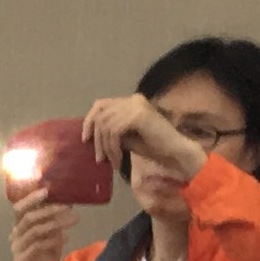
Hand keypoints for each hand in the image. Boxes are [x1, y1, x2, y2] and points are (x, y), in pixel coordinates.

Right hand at [8, 188, 72, 260]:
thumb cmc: (48, 252)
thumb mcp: (52, 232)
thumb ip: (53, 218)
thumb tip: (67, 198)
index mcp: (19, 227)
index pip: (19, 209)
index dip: (31, 199)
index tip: (47, 190)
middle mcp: (14, 236)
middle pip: (28, 218)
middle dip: (49, 210)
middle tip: (67, 206)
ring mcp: (16, 249)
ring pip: (35, 231)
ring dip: (56, 223)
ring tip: (74, 220)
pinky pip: (38, 246)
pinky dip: (54, 240)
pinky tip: (66, 237)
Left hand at [83, 93, 209, 186]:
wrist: (174, 151)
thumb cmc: (152, 146)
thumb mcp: (125, 136)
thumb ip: (110, 130)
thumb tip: (89, 133)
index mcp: (130, 101)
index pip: (100, 104)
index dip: (89, 121)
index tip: (85, 139)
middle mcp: (133, 99)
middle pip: (100, 114)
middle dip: (96, 139)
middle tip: (99, 158)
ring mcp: (137, 105)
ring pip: (105, 125)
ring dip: (106, 147)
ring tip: (112, 161)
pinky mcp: (139, 115)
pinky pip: (114, 131)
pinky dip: (113, 148)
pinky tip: (119, 159)